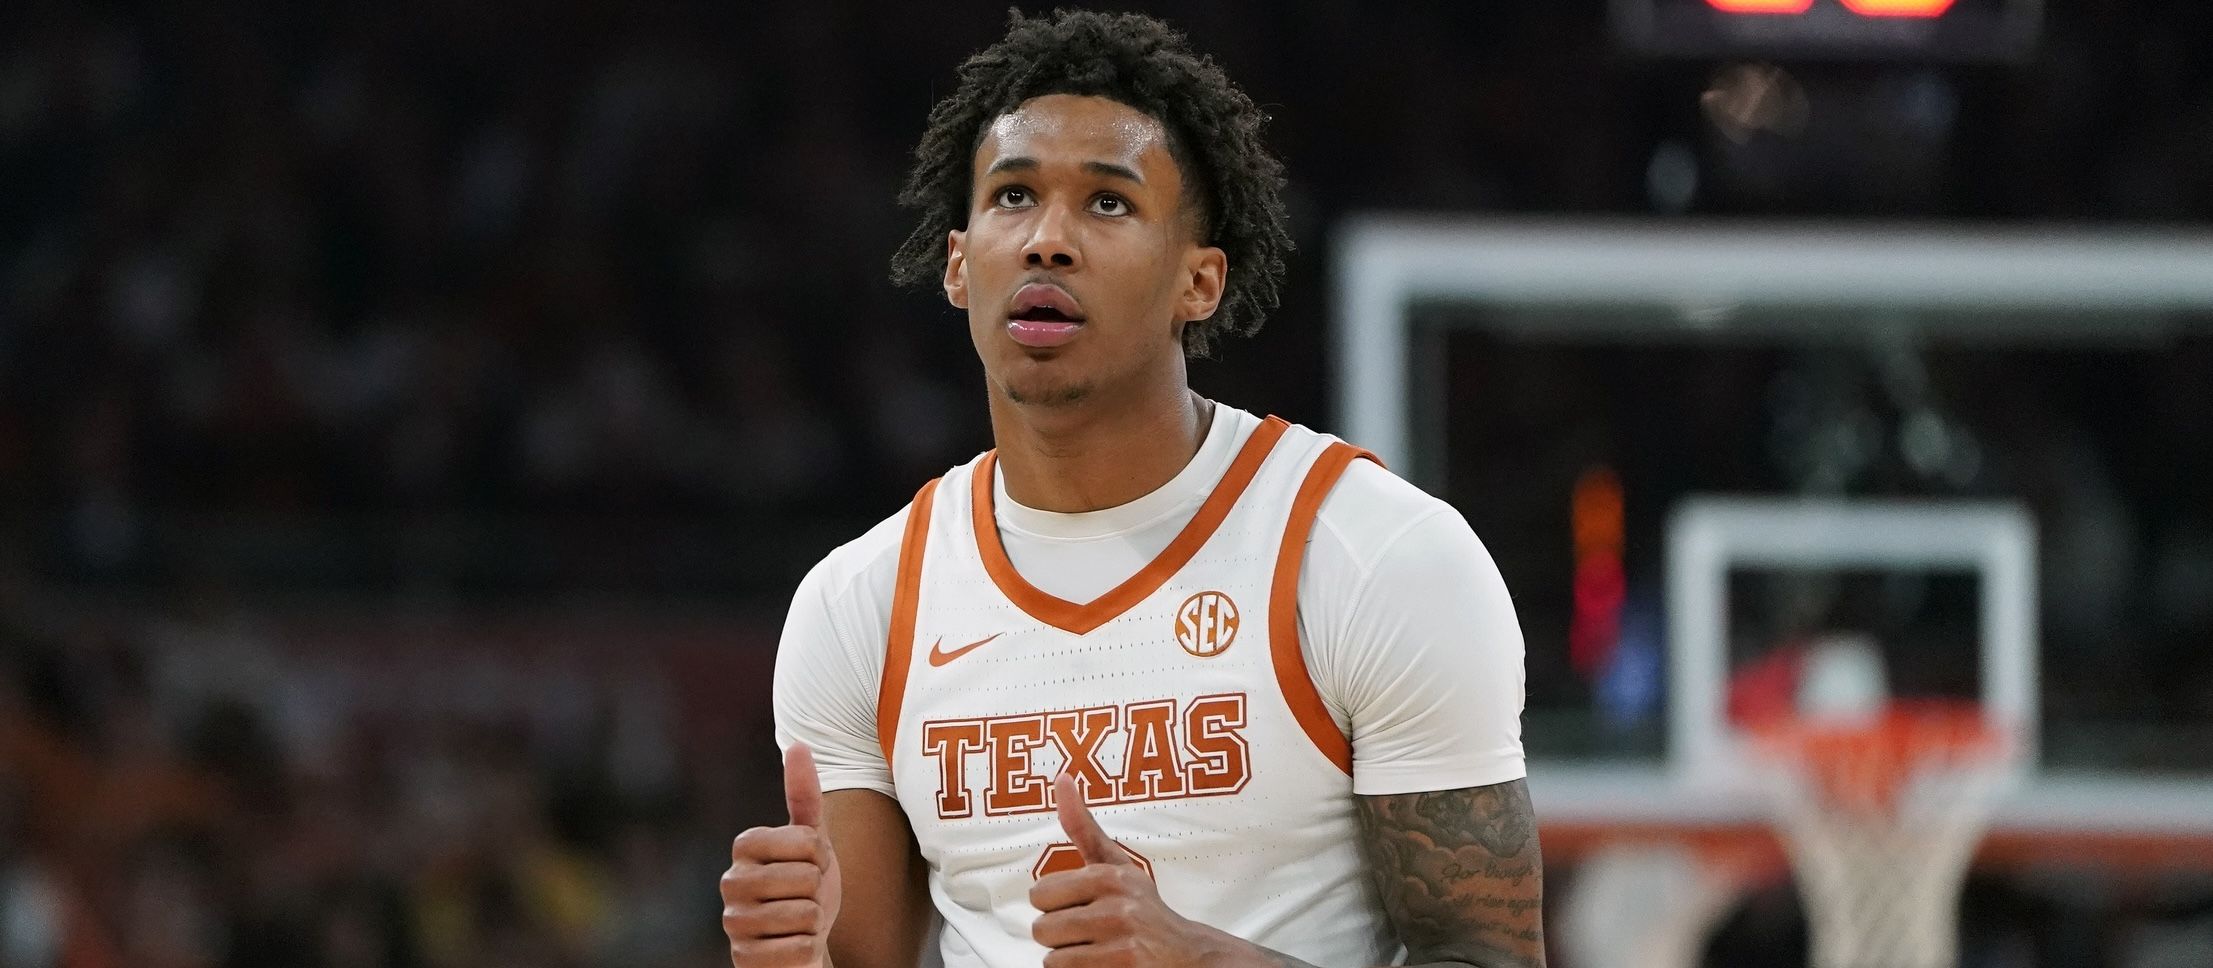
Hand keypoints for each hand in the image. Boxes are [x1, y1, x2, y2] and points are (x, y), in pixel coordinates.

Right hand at [723, 743, 842, 966]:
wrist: (801, 944)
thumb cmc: (805, 887)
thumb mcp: (812, 841)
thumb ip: (804, 795)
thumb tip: (799, 744)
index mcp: (744, 845)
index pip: (807, 842)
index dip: (820, 857)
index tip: (810, 865)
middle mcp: (730, 882)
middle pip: (806, 879)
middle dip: (818, 892)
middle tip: (804, 897)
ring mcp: (734, 923)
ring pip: (805, 916)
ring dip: (813, 923)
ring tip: (798, 922)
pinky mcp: (744, 959)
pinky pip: (800, 949)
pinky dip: (808, 950)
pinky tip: (791, 947)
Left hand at [1029, 774, 1243, 966]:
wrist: (1189, 955)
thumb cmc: (1143, 909)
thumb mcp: (1116, 865)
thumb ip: (1082, 827)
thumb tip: (1062, 778)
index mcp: (1110, 875)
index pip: (1039, 895)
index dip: (1055, 906)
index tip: (1082, 907)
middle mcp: (1118, 905)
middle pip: (1042, 928)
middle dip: (1061, 936)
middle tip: (1092, 933)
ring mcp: (1123, 940)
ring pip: (1053, 958)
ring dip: (1070, 959)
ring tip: (1098, 951)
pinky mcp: (1125, 967)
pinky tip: (1104, 966)